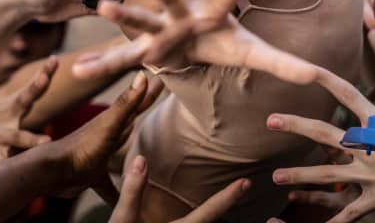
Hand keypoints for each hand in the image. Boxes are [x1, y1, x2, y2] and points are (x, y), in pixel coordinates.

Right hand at [0, 57, 56, 165]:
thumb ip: (26, 110)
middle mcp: (6, 118)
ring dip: (31, 140)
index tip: (54, 59)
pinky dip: (11, 167)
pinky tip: (17, 173)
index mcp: (11, 108)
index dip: (44, 74)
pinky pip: (3, 162)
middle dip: (36, 88)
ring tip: (46, 141)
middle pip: (25, 101)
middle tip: (44, 77)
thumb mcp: (5, 115)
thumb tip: (51, 105)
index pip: (31, 88)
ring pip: (17, 138)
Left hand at [47, 71, 162, 198]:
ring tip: (145, 141)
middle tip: (156, 96)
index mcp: (114, 120)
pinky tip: (121, 199)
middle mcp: (108, 133)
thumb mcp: (109, 124)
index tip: (163, 76)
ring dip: (130, 142)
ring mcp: (101, 152)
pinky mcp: (94, 173)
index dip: (150, 91)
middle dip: (142, 108)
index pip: (138, 102)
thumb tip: (144, 74)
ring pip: (121, 144)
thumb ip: (126, 103)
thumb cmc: (81, 147)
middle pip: (131, 118)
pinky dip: (116, 190)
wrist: (52, 173)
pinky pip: (110, 183)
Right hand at [72, 0, 317, 85]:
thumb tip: (319, 77)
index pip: (222, 4)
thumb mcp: (252, 52)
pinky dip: (102, 64)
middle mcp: (181, 17)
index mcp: (210, 16)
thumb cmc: (222, 41)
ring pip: (139, 19)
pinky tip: (80, 70)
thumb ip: (283, 62)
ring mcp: (158, 30)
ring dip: (123, 14)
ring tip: (103, 7)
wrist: (193, 35)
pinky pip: (120, 57)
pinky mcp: (143, 48)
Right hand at [110, 154, 250, 222]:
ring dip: (220, 222)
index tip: (246, 183)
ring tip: (247, 213)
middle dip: (230, 212)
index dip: (228, 197)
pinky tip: (213, 221)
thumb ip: (133, 190)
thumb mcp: (122, 219)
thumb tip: (141, 158)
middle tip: (252, 197)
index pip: (209, 211)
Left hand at [268, 68, 374, 222]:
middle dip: (297, 125)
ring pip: (327, 175)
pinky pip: (344, 212)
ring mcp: (370, 176)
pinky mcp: (373, 201)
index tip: (306, 68)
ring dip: (299, 176)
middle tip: (270, 120)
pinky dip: (326, 219)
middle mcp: (371, 149)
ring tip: (275, 178)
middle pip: (326, 134)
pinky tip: (300, 216)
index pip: (349, 96)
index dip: (328, 81)